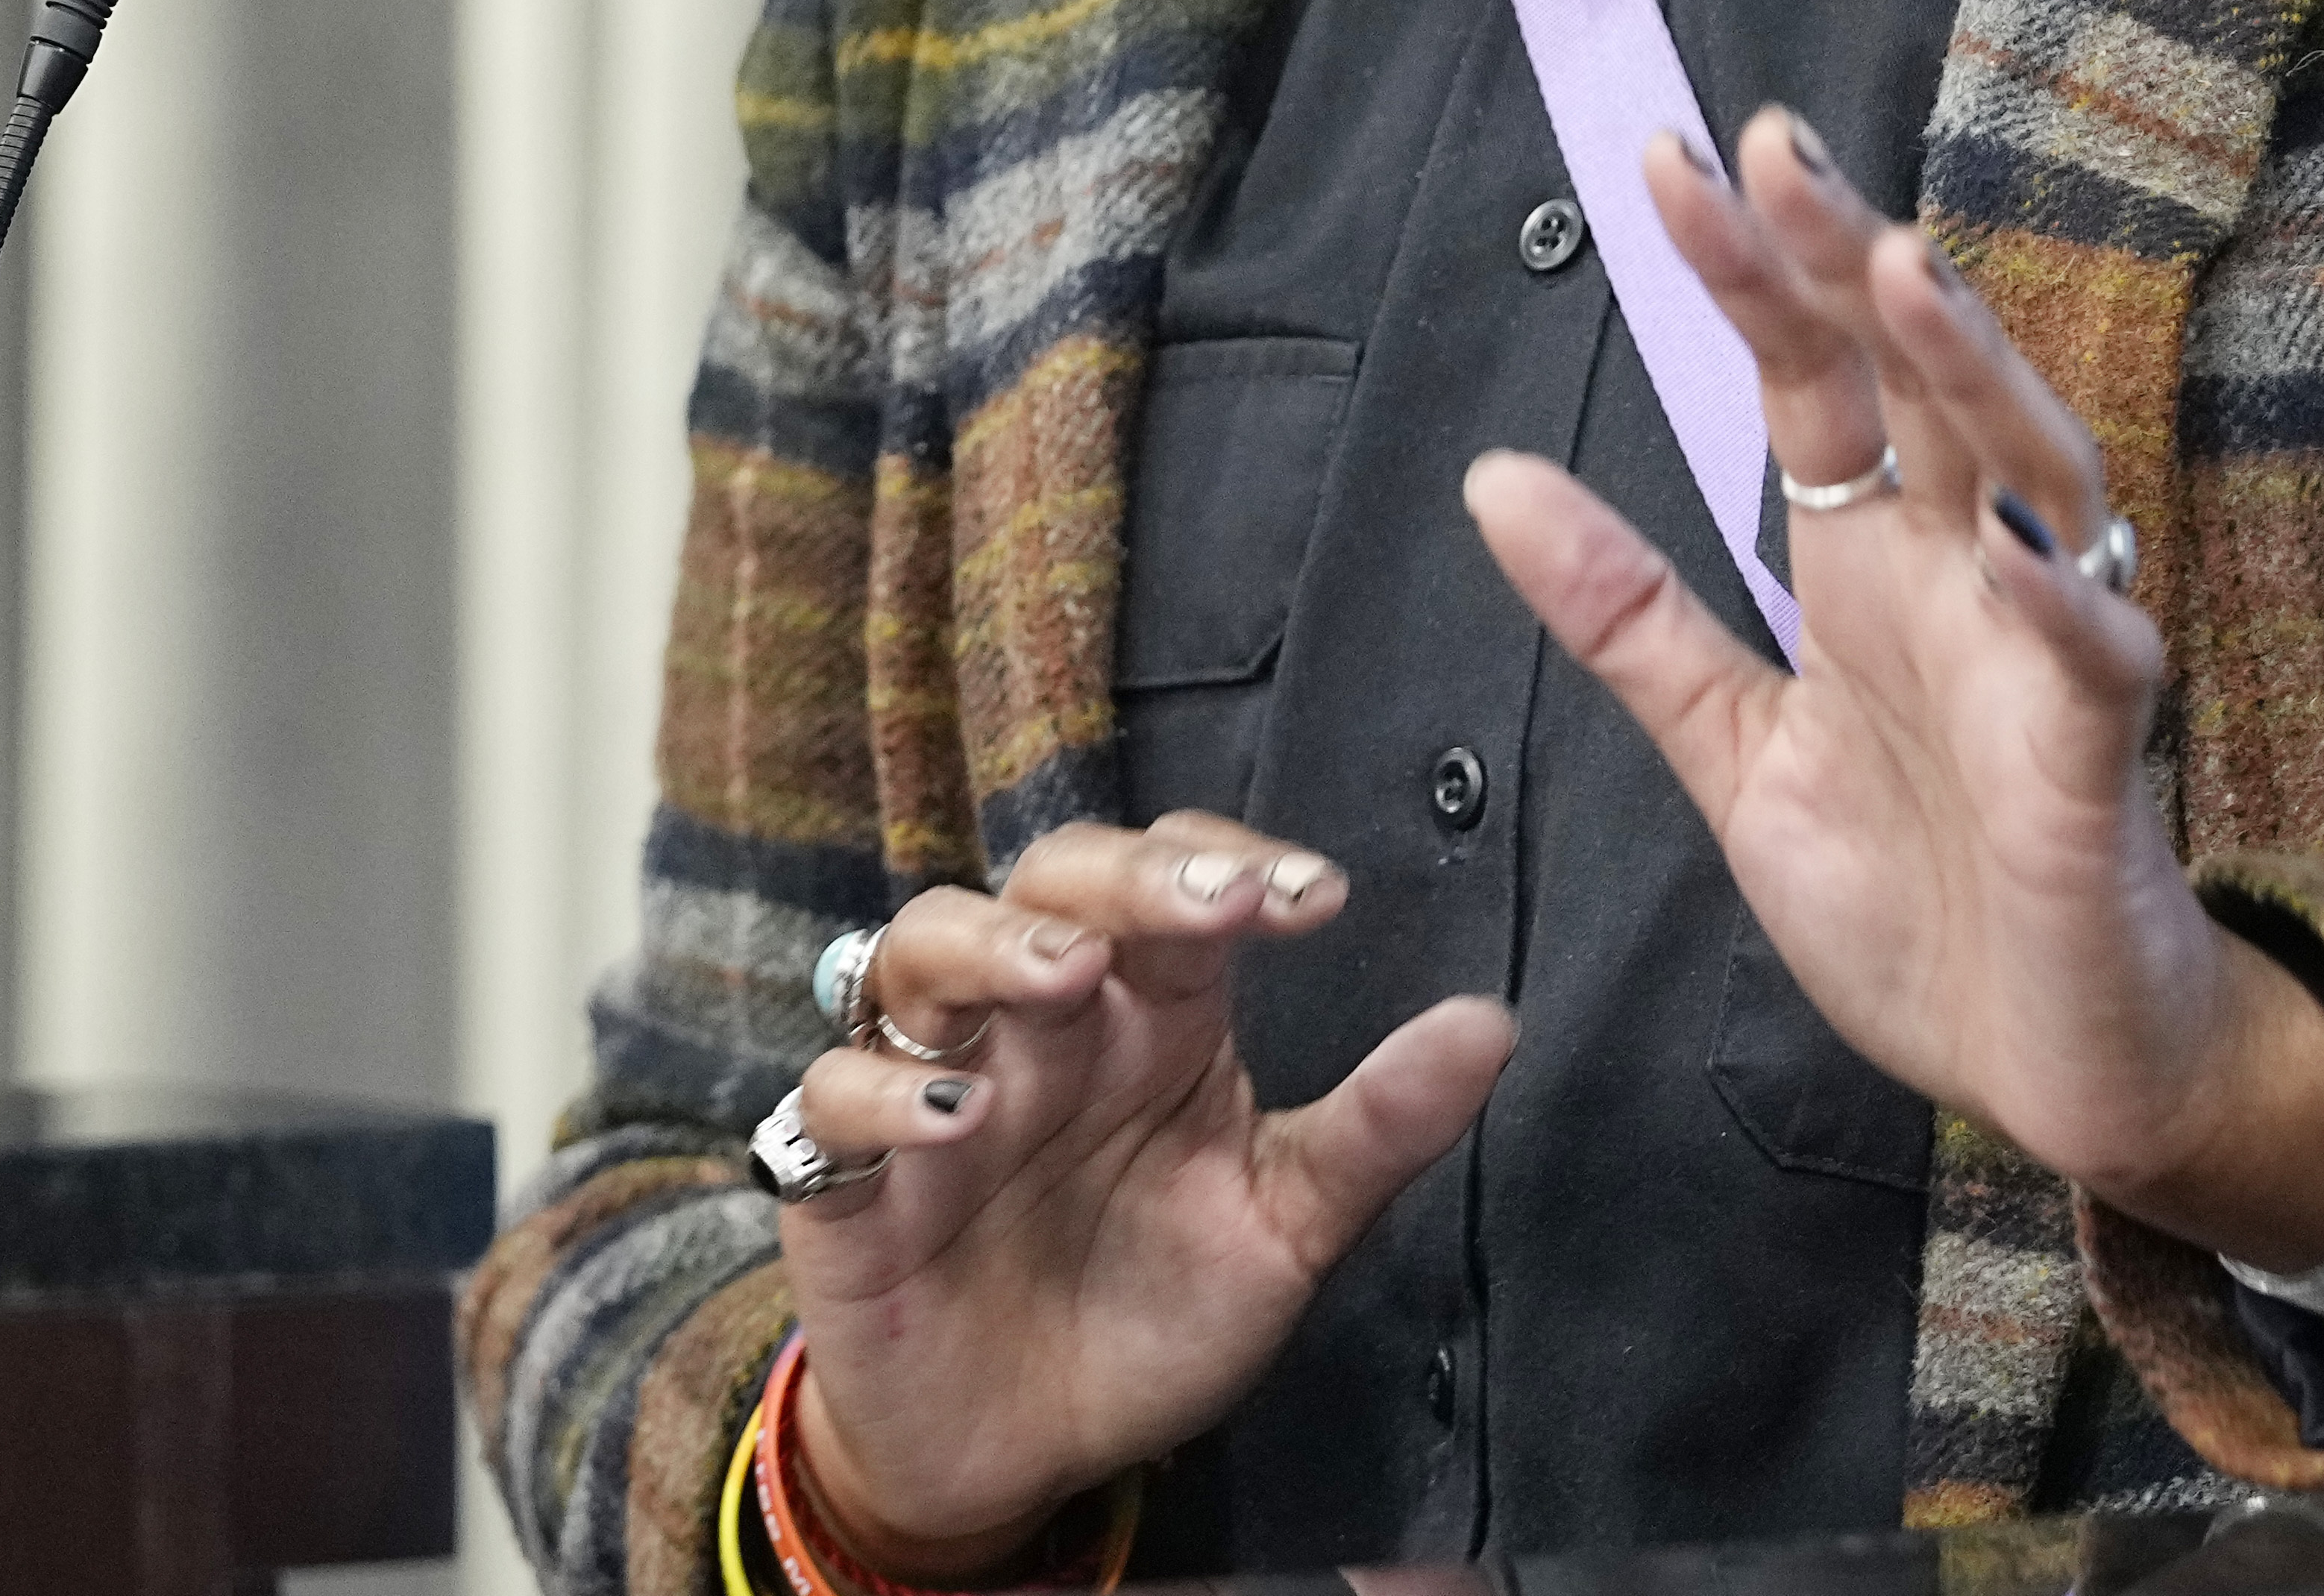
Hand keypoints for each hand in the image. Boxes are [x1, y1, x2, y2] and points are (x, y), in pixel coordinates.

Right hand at [761, 820, 1513, 1576]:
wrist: (1027, 1458)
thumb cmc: (1155, 1316)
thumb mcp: (1284, 1231)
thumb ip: (1379, 1130)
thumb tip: (1494, 1024)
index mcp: (1153, 1015)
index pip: (1182, 881)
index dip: (1234, 864)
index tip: (1318, 899)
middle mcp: (1043, 1023)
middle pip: (1054, 882)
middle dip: (1125, 878)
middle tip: (1208, 907)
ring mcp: (935, 1081)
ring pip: (921, 945)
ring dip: (991, 946)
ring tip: (1066, 979)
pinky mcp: (845, 1175)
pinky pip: (829, 1096)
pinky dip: (884, 1092)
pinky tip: (955, 1119)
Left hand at [1460, 115, 2323, 1271]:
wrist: (2051, 1074)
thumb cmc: (1920, 904)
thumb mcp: (1736, 752)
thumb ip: (1632, 620)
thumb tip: (1492, 477)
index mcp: (1870, 567)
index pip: (1809, 382)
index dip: (1750, 275)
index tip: (1671, 164)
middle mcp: (1965, 577)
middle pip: (1916, 382)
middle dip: (1851, 261)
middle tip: (1777, 146)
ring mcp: (2041, 658)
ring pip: (2025, 472)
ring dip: (1970, 372)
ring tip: (1905, 272)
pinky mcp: (2096, 767)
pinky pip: (2092, 663)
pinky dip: (2059, 602)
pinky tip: (2013, 545)